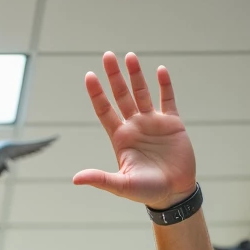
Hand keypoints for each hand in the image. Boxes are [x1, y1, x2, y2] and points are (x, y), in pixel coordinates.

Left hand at [74, 52, 196, 209]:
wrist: (173, 194)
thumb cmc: (146, 192)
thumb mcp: (121, 185)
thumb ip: (100, 179)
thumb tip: (75, 179)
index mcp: (120, 137)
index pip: (105, 110)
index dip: (97, 94)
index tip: (89, 76)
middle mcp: (134, 126)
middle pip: (121, 96)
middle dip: (114, 76)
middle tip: (107, 56)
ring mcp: (153, 123)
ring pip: (142, 93)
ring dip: (136, 75)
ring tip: (129, 56)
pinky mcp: (172, 123)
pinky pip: (167, 99)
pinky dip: (165, 85)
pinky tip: (160, 70)